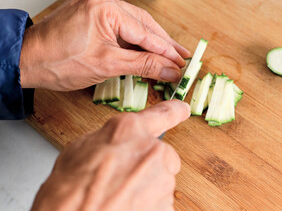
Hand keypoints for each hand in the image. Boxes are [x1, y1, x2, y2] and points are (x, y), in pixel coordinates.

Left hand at [20, 0, 189, 90]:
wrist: (27, 60)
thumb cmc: (61, 63)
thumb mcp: (108, 65)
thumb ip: (144, 65)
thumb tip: (172, 70)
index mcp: (105, 8)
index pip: (145, 33)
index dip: (166, 51)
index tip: (183, 63)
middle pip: (143, 24)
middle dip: (163, 43)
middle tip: (182, 57)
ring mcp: (95, 2)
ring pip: (133, 24)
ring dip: (150, 41)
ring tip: (170, 54)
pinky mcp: (91, 10)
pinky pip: (120, 24)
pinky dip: (133, 39)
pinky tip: (146, 49)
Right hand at [31, 100, 190, 210]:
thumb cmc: (71, 188)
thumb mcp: (83, 147)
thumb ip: (112, 140)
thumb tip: (119, 144)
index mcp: (130, 130)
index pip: (161, 114)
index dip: (174, 111)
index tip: (182, 108)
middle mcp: (152, 150)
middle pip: (160, 156)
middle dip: (147, 165)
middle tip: (123, 178)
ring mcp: (161, 179)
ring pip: (160, 180)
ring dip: (146, 187)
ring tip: (119, 195)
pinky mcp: (166, 205)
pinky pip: (160, 202)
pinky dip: (148, 205)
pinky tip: (127, 206)